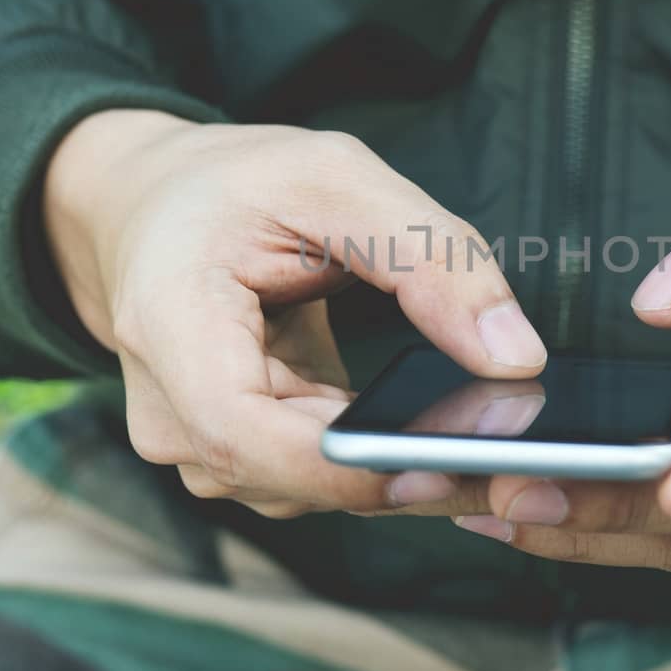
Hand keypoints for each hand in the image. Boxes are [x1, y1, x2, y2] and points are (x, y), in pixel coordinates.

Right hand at [42, 110, 545, 517]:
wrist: (154, 205)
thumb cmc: (232, 186)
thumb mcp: (337, 178)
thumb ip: (433, 259)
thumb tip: (516, 357)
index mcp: (170, 324)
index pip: (243, 434)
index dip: (342, 468)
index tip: (443, 464)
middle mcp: (166, 407)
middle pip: (290, 478)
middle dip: (403, 471)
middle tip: (514, 451)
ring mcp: (194, 442)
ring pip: (310, 492)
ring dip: (395, 470)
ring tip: (480, 428)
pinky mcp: (234, 454)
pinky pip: (314, 479)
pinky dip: (375, 459)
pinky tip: (433, 427)